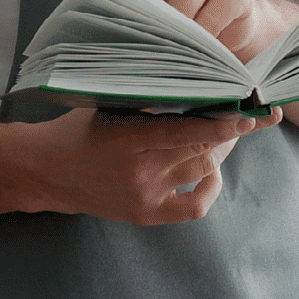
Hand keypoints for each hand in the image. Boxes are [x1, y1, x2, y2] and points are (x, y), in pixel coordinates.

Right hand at [25, 103, 281, 223]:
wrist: (49, 172)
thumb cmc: (81, 128)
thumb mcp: (109, 104)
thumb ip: (148, 97)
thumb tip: (197, 83)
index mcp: (128, 137)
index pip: (186, 132)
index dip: (222, 124)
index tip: (248, 114)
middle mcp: (139, 171)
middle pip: (200, 151)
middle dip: (228, 133)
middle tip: (243, 115)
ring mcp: (145, 196)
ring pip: (200, 171)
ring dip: (218, 151)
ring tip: (223, 134)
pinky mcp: (147, 214)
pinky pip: (194, 207)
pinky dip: (209, 188)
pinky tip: (209, 170)